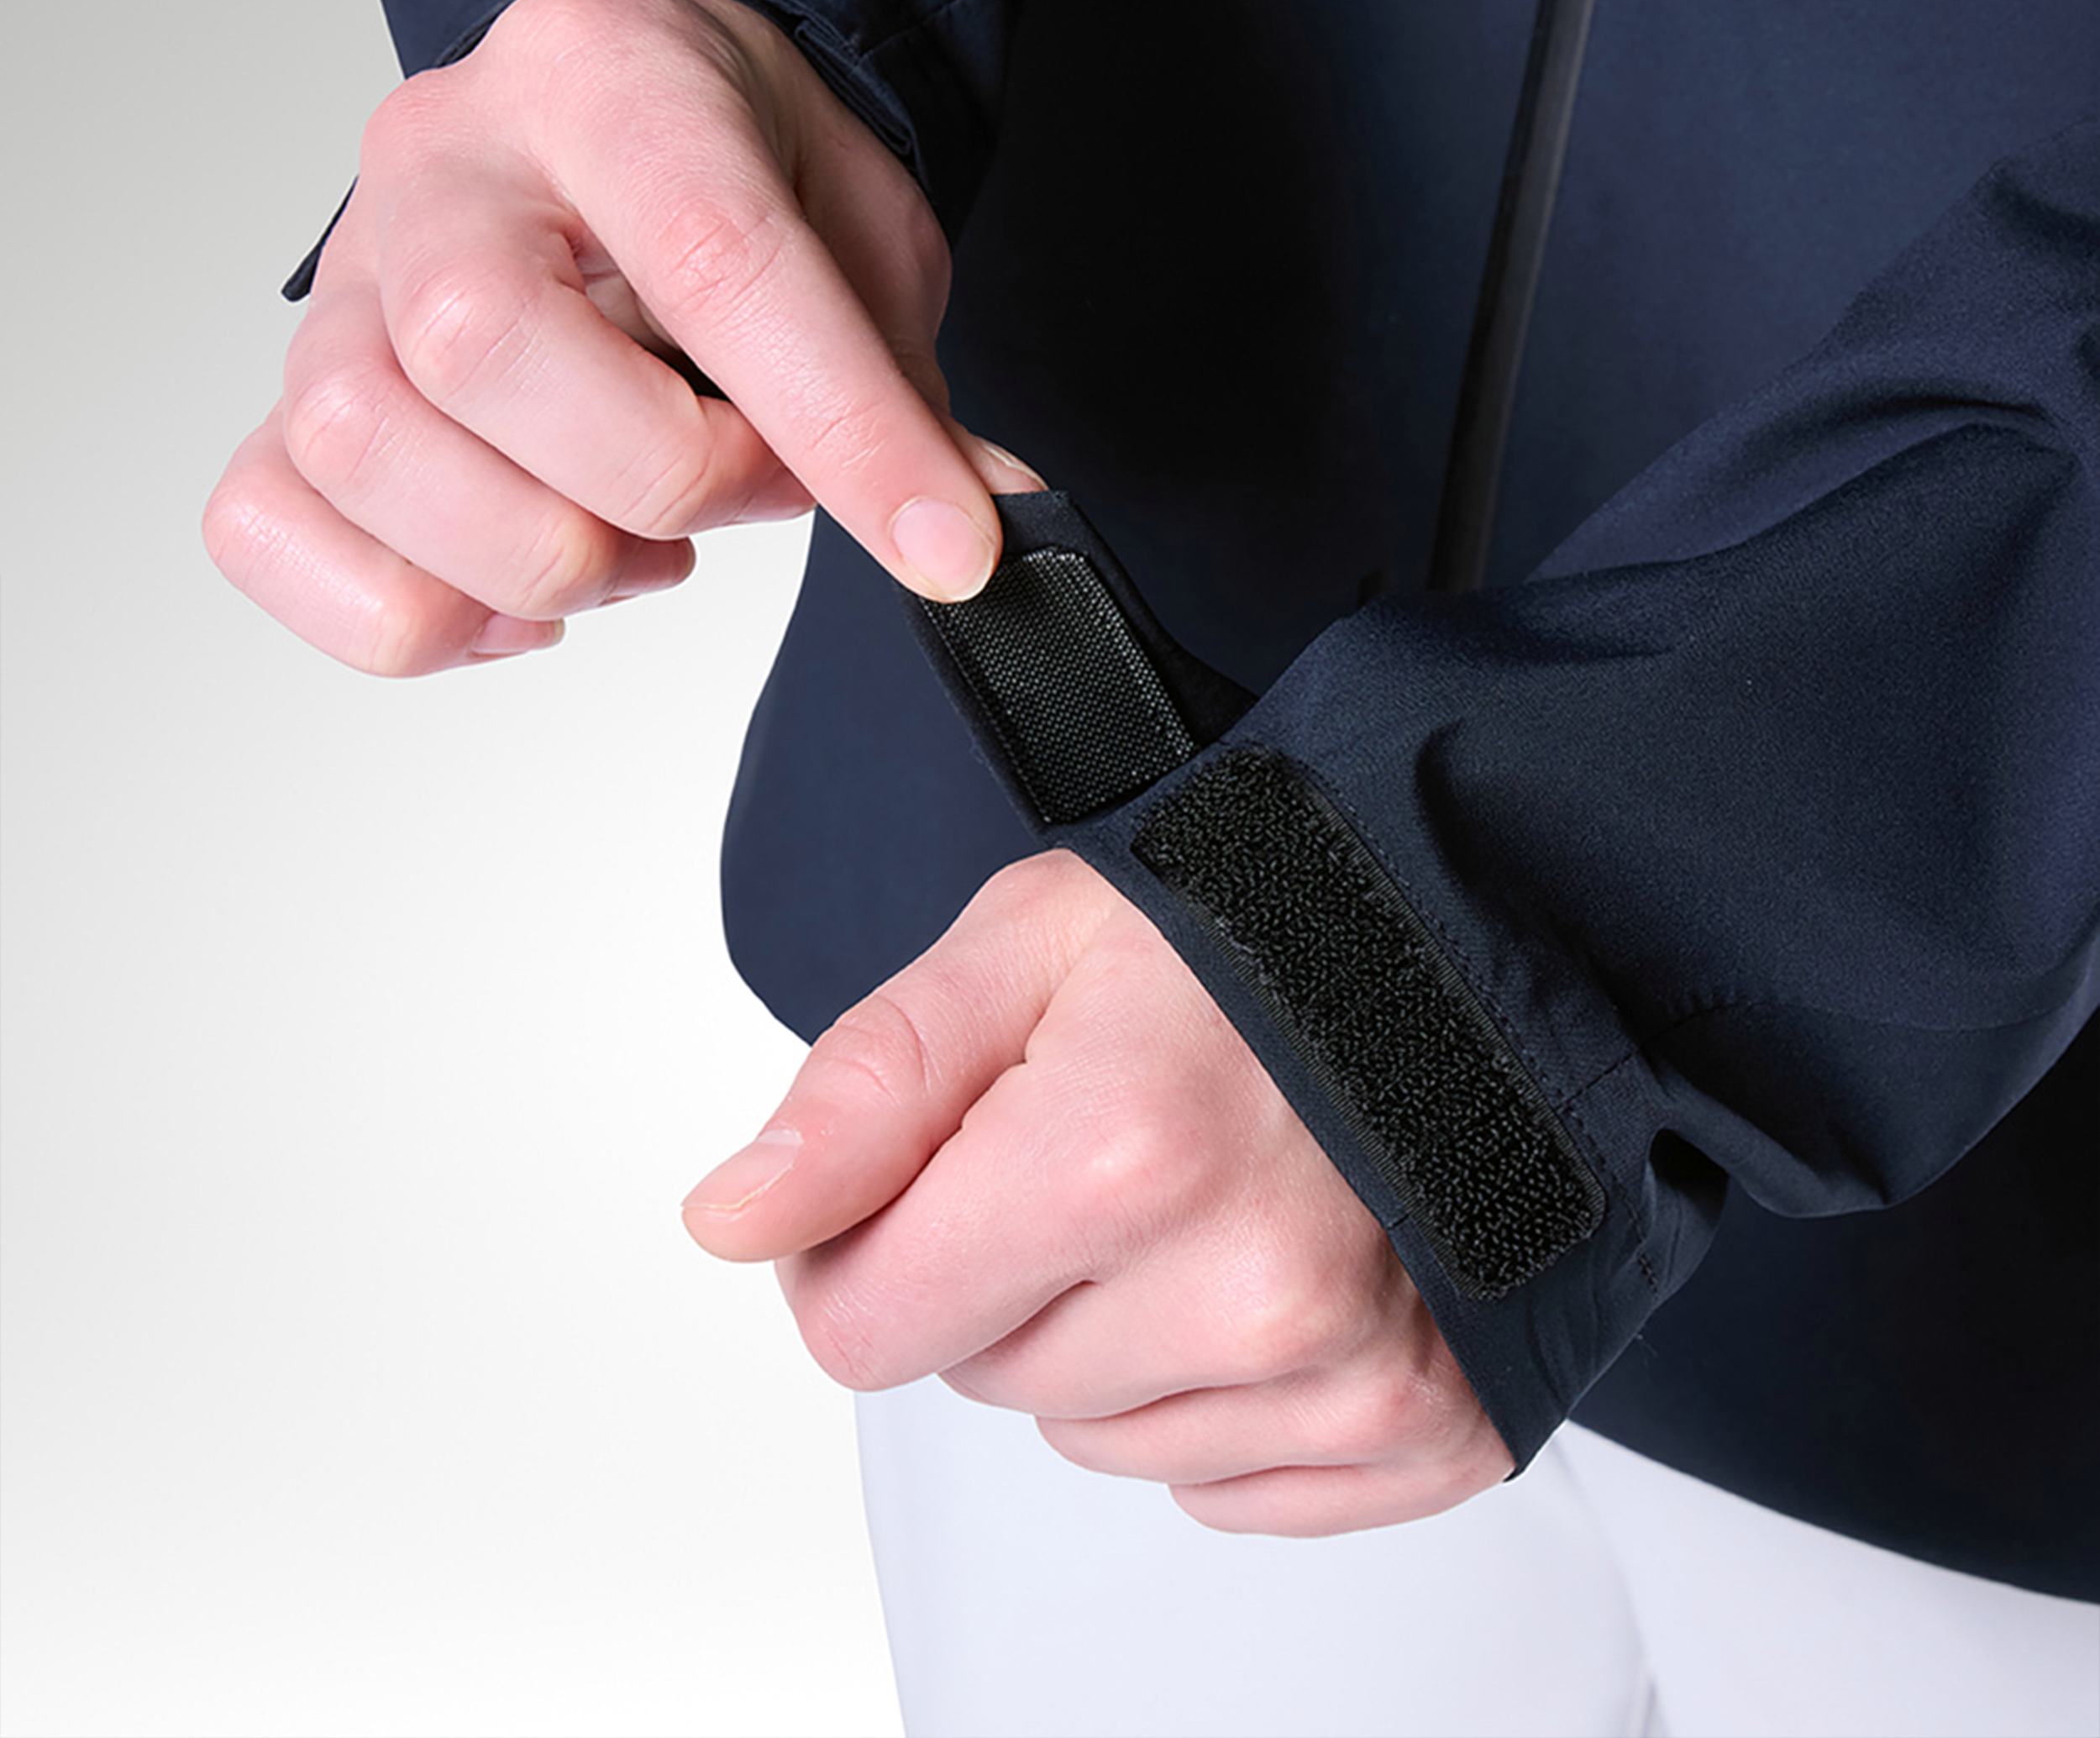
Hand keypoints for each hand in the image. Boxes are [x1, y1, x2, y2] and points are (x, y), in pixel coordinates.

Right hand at [205, 0, 1035, 673]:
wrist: (627, 117)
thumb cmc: (741, 166)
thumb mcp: (864, 238)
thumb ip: (903, 383)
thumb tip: (963, 532)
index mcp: (609, 75)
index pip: (712, 257)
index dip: (838, 426)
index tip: (944, 543)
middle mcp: (444, 157)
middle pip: (481, 350)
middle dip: (658, 480)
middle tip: (747, 484)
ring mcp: (347, 277)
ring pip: (358, 445)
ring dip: (536, 550)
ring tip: (640, 542)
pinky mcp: (298, 387)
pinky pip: (265, 521)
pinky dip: (405, 607)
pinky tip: (517, 590)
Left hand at [682, 851, 1512, 1534]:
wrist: (1464, 933)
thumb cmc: (1249, 921)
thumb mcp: (1024, 944)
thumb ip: (865, 1090)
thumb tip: (737, 1221)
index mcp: (1118, 1154)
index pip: (863, 1326)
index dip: (870, 1238)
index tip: (943, 1161)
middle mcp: (1247, 1288)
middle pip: (986, 1381)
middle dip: (1007, 1270)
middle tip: (1109, 1139)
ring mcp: (1350, 1373)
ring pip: (1103, 1441)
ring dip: (1118, 1336)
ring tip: (1203, 1189)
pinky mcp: (1428, 1430)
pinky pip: (1228, 1488)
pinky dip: (1222, 1395)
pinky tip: (1269, 1262)